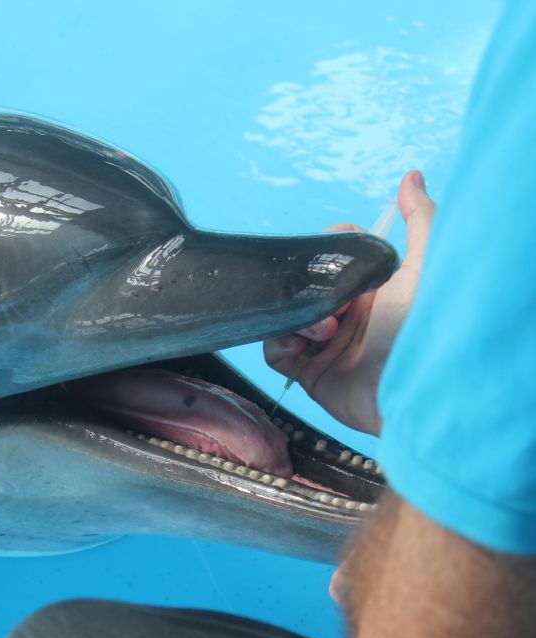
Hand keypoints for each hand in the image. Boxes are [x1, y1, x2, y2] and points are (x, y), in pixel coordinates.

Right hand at [263, 170, 435, 435]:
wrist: (411, 397)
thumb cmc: (424, 333)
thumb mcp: (426, 267)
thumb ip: (419, 220)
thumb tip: (410, 175)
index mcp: (374, 289)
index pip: (336, 254)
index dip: (328, 248)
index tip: (333, 251)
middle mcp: (349, 314)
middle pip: (305, 283)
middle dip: (309, 286)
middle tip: (331, 301)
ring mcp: (327, 343)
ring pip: (287, 314)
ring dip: (298, 317)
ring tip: (324, 330)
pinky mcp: (309, 371)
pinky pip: (275, 348)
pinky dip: (282, 343)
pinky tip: (304, 347)